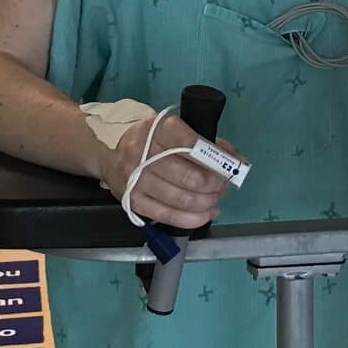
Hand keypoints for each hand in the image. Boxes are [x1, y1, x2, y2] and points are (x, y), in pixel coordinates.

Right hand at [99, 115, 240, 228]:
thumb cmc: (152, 140)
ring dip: (207, 203)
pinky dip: (193, 218)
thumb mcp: (175, 130)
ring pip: (182, 199)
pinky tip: (205, 213)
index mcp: (159, 128)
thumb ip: (207, 142)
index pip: (192, 143)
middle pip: (190, 176)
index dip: (217, 158)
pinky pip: (169, 215)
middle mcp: (144, 152)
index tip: (231, 165)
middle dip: (215, 185)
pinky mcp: (133, 201)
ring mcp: (137, 179)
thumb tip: (237, 161)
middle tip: (223, 185)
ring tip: (215, 199)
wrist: (110, 151)